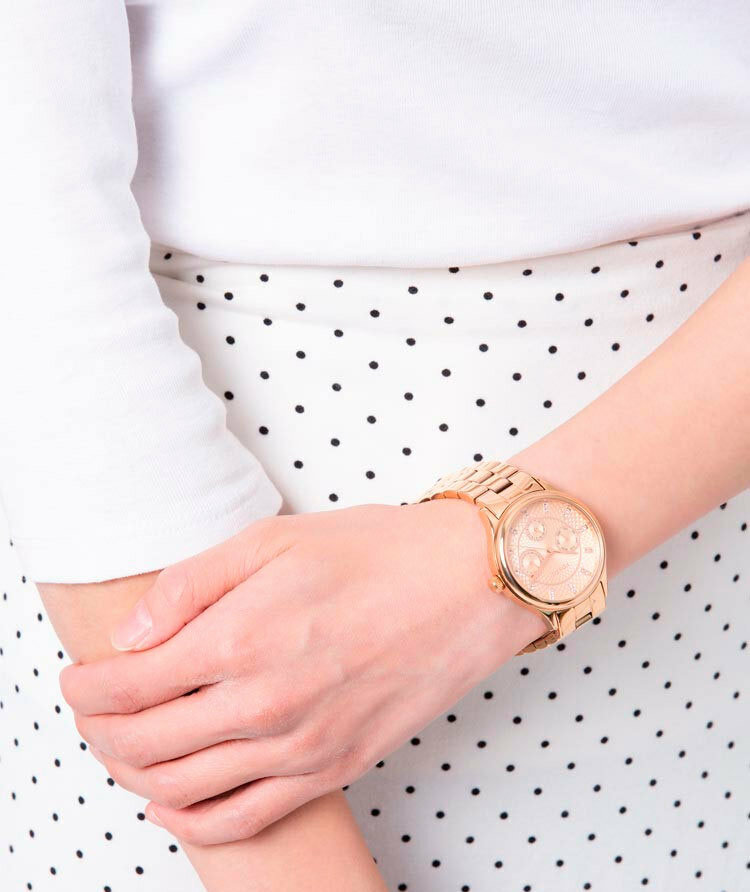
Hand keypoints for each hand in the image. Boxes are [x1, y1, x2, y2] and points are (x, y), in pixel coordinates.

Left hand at [59, 500, 545, 844]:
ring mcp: (304, 745)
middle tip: (94, 712)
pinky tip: (175, 801)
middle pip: (145, 745)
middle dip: (101, 732)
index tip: (78, 679)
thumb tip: (129, 633)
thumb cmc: (378, 552)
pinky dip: (193, 820)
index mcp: (244, 636)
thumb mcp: (274, 539)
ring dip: (136, 775)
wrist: (469, 584)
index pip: (128, 687)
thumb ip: (191, 585)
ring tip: (126, 748)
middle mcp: (267, 703)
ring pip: (184, 790)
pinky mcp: (337, 766)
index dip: (86, 689)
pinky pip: (245, 819)